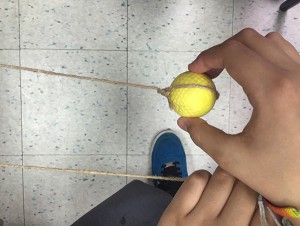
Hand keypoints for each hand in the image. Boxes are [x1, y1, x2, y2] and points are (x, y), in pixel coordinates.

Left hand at [158, 167, 264, 225]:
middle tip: (240, 186)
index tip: (256, 195)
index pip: (264, 209)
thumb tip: (263, 204)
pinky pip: (196, 181)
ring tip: (223, 184)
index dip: (261, 196)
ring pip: (222, 178)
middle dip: (246, 183)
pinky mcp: (175, 214)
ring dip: (226, 176)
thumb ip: (253, 225)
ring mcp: (198, 223)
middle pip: (246, 189)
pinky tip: (204, 186)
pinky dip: (203, 177)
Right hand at [178, 28, 299, 209]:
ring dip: (242, 51)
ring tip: (228, 72)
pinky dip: (261, 55)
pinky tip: (253, 76)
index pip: (233, 53)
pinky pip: (283, 52)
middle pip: (249, 40)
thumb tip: (185, 120)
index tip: (195, 72)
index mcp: (273, 91)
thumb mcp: (232, 158)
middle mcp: (293, 75)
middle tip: (208, 73)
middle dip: (221, 52)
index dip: (207, 57)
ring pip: (268, 42)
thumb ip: (202, 135)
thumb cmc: (278, 173)